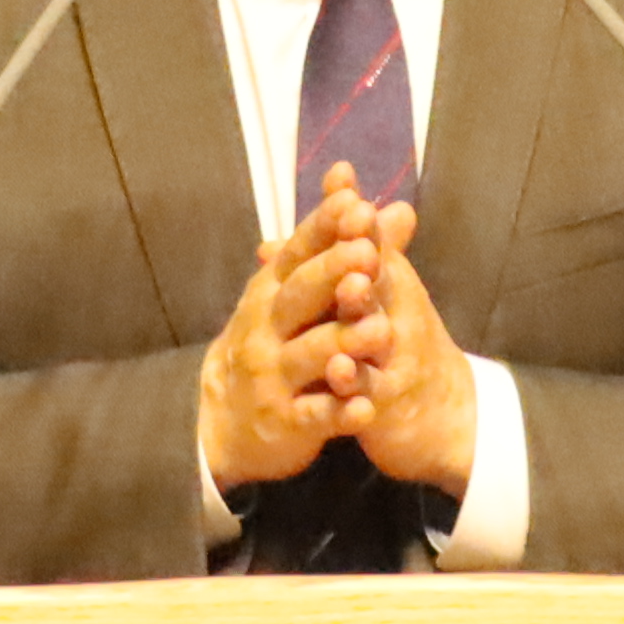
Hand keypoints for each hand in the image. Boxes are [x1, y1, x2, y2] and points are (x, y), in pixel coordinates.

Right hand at [197, 170, 393, 489]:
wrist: (224, 418)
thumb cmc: (272, 341)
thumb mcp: (300, 294)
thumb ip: (350, 252)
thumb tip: (399, 208)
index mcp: (271, 291)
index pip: (298, 252)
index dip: (323, 227)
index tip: (353, 201)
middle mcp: (265, 329)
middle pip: (299, 296)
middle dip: (332, 273)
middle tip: (367, 252)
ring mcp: (272, 377)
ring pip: (311, 356)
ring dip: (344, 342)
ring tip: (381, 330)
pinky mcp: (285, 422)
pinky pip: (315, 416)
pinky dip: (339, 413)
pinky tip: (365, 409)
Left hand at [324, 196, 477, 496]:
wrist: (445, 415)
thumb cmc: (406, 341)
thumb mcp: (391, 286)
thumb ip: (366, 238)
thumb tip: (341, 186)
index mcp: (391, 284)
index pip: (373, 240)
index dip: (355, 211)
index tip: (340, 177)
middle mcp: (395, 315)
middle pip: (379, 281)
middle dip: (363, 254)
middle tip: (352, 229)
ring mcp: (392, 360)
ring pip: (374, 334)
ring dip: (362, 312)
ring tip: (350, 291)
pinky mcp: (383, 405)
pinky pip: (367, 394)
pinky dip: (354, 384)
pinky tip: (338, 372)